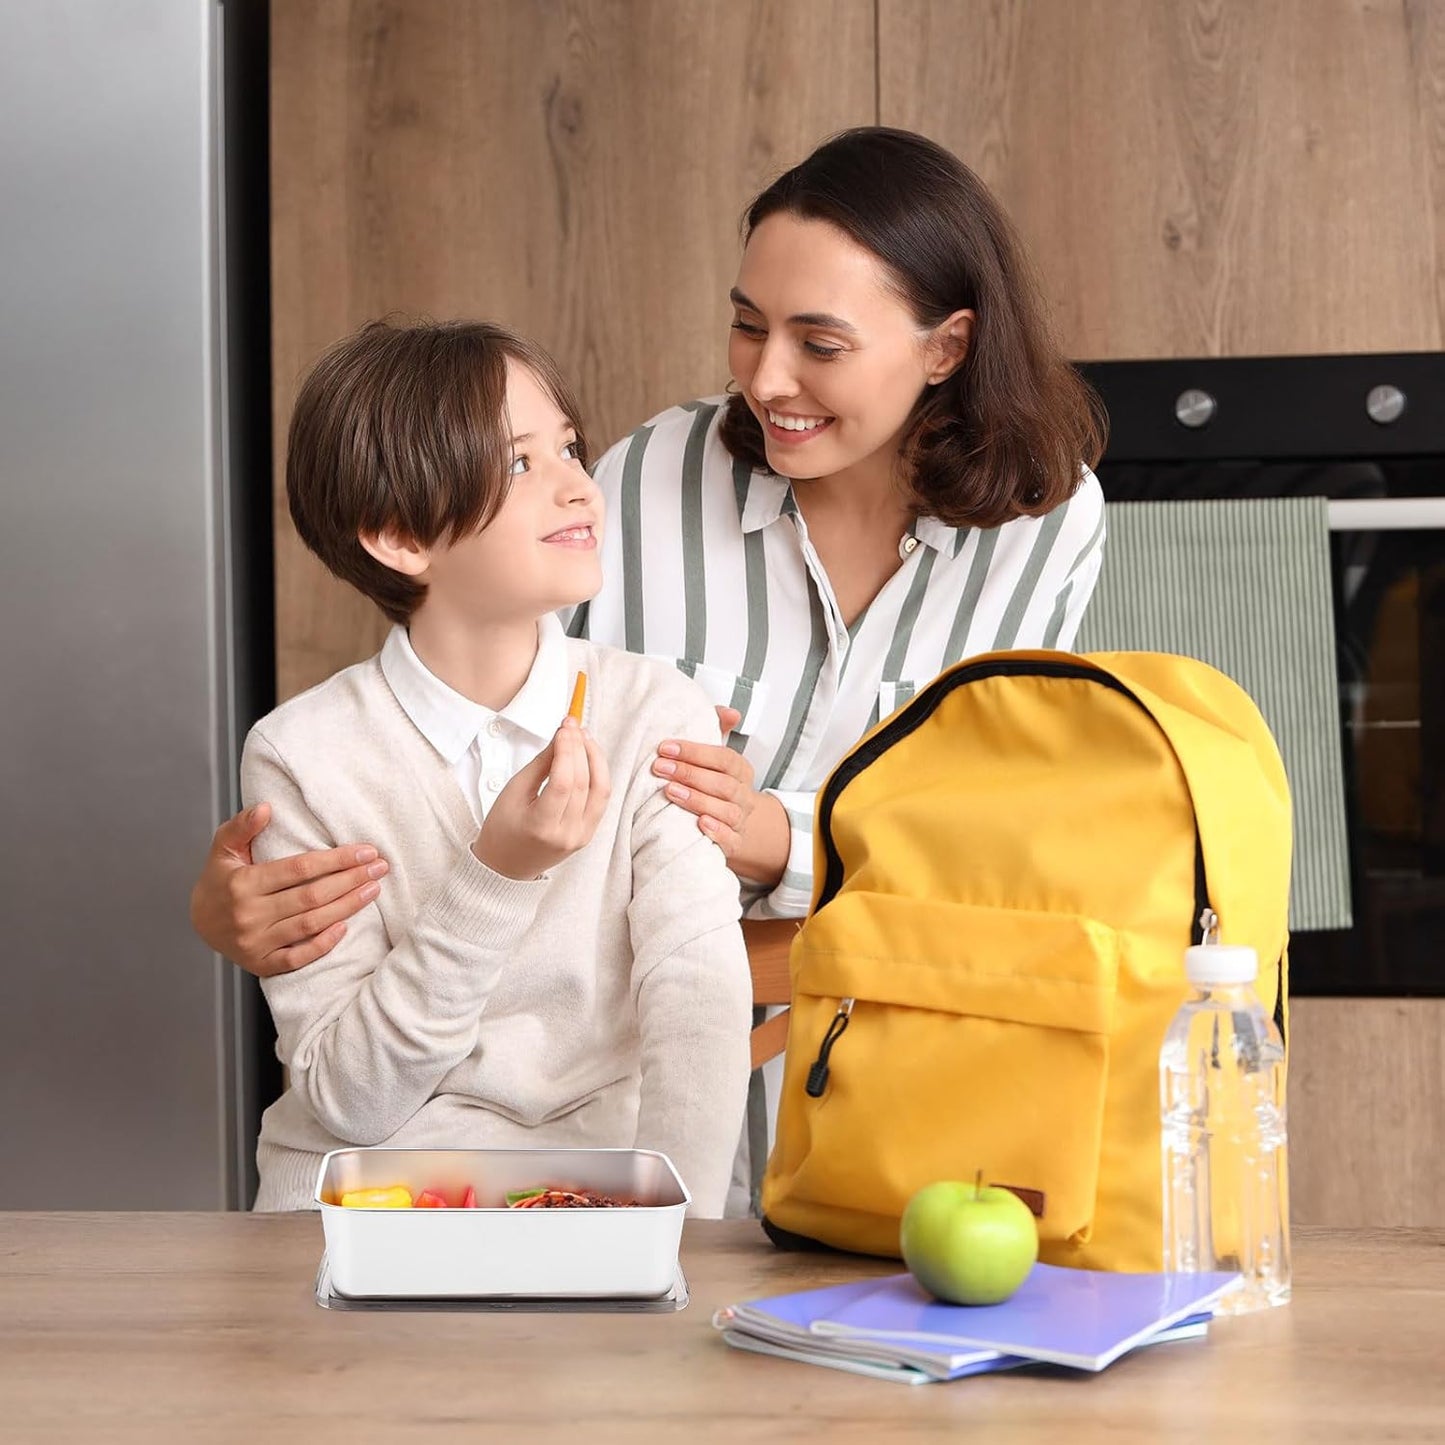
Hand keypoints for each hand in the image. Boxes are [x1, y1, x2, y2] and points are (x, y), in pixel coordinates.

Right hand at [188, 805, 390, 976]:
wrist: (199, 922)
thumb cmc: (220, 879)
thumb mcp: (224, 847)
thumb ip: (242, 826)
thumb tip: (265, 808)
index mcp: (243, 883)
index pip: (300, 869)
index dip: (336, 859)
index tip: (366, 851)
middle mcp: (250, 915)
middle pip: (311, 896)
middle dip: (351, 880)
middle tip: (380, 868)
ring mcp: (256, 942)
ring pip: (310, 924)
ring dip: (347, 907)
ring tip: (373, 890)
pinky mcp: (262, 964)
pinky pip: (298, 958)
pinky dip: (323, 944)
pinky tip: (346, 927)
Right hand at [472, 717, 611, 879]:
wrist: (506, 866)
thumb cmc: (502, 829)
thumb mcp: (513, 792)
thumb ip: (540, 764)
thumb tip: (561, 737)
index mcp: (542, 827)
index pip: (563, 782)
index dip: (567, 750)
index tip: (564, 727)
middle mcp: (567, 834)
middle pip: (584, 783)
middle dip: (580, 748)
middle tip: (572, 725)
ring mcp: (581, 837)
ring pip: (601, 790)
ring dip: (596, 759)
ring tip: (584, 737)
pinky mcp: (589, 834)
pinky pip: (601, 800)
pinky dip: (598, 775)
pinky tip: (588, 757)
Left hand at [652, 725, 789, 886]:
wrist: (732, 824)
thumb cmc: (715, 784)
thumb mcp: (715, 758)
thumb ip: (718, 730)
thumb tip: (732, 712)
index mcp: (741, 771)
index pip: (724, 758)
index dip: (696, 752)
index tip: (665, 747)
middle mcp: (744, 795)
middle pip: (724, 784)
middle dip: (690, 774)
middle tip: (660, 768)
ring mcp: (740, 820)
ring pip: (727, 811)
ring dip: (698, 800)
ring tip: (670, 792)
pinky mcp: (734, 843)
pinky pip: (730, 839)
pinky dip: (717, 831)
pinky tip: (700, 824)